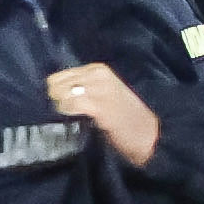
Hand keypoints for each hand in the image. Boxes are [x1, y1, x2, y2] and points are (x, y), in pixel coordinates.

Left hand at [43, 58, 159, 167]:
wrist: (149, 134)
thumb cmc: (125, 117)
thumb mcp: (103, 92)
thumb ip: (83, 87)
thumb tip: (55, 91)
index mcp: (98, 69)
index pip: (59, 76)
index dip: (58, 92)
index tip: (67, 104)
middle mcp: (97, 74)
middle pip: (55, 83)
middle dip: (58, 99)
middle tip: (72, 112)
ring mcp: (98, 87)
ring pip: (60, 93)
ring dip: (63, 108)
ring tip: (77, 116)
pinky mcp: (98, 104)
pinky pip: (69, 104)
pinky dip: (69, 113)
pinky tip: (80, 120)